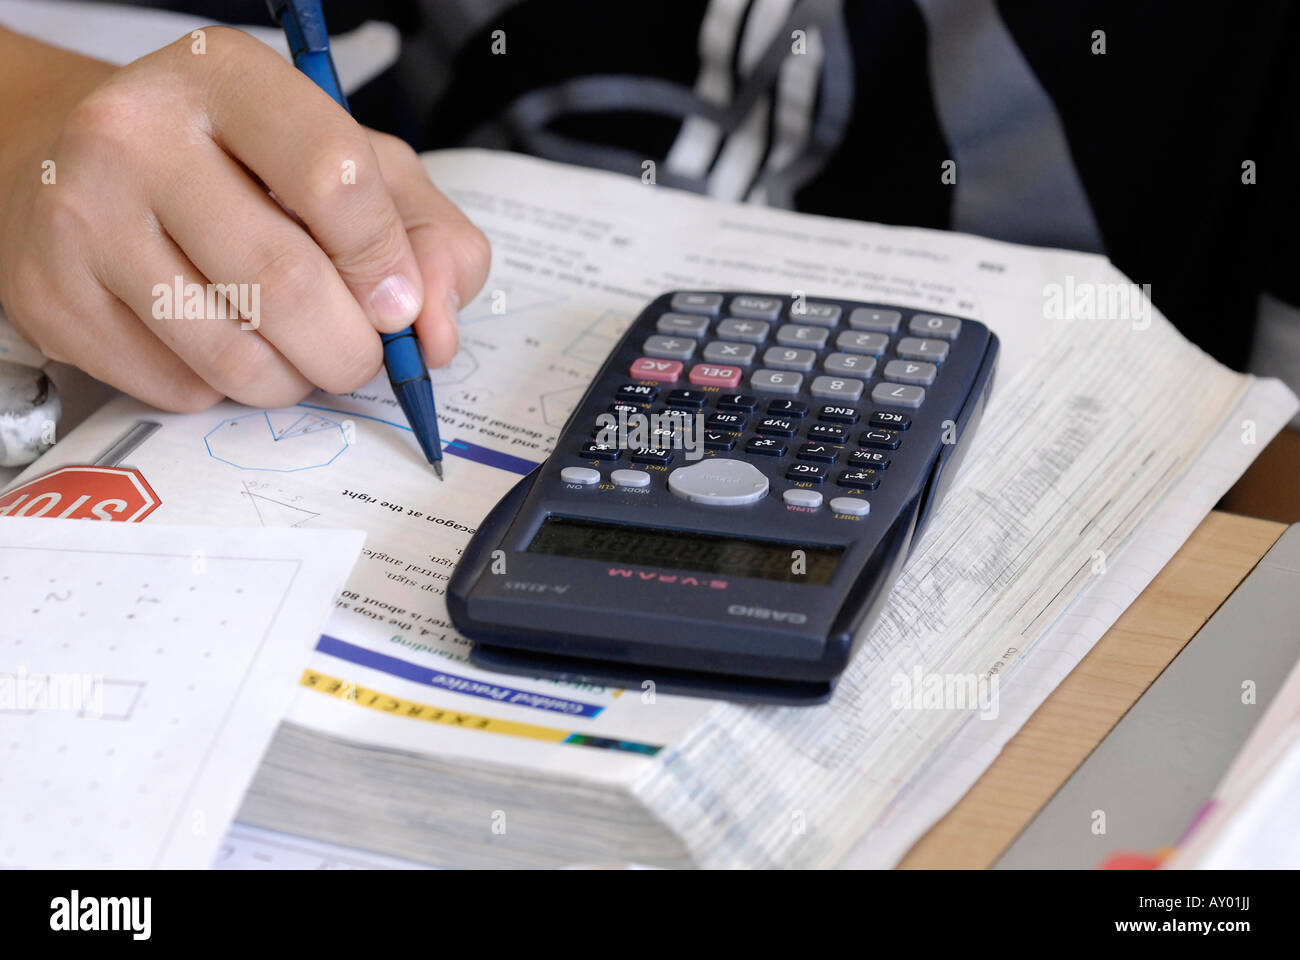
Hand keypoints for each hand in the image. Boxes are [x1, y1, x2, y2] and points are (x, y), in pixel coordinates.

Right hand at [0, 26, 489, 410]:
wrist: (84, 170)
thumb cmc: (243, 169)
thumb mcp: (352, 166)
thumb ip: (425, 234)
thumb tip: (435, 331)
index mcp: (229, 78)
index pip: (334, 177)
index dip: (385, 261)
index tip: (398, 303)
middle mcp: (137, 135)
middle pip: (287, 284)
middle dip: (351, 349)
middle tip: (358, 353)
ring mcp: (82, 217)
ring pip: (235, 356)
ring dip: (294, 379)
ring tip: (294, 350)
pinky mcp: (51, 296)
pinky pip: (180, 388)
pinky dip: (227, 390)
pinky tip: (219, 343)